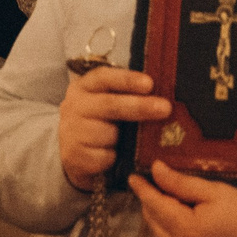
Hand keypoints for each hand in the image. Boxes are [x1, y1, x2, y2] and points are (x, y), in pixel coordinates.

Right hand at [58, 64, 167, 192]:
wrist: (71, 152)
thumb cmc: (97, 122)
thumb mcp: (106, 102)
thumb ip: (127, 96)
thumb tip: (163, 98)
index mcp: (84, 87)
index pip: (104, 78)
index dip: (128, 80)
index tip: (150, 84)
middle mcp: (74, 105)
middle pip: (109, 105)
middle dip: (139, 106)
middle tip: (165, 108)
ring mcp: (72, 131)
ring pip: (109, 134)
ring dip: (123, 140)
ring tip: (121, 141)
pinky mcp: (74, 155)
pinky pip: (105, 156)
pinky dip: (113, 158)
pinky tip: (111, 155)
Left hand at [131, 159, 236, 236]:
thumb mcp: (216, 192)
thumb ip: (181, 183)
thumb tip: (156, 170)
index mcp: (185, 229)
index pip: (153, 205)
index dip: (142, 189)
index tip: (133, 177)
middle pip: (153, 224)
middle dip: (151, 204)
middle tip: (158, 188)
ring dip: (160, 223)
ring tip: (170, 206)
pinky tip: (181, 229)